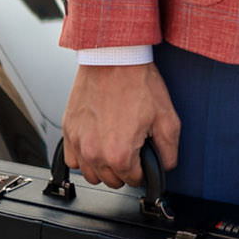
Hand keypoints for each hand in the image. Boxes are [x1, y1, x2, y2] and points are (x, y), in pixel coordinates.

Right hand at [61, 62, 179, 188]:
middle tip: (133, 149)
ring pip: (91, 174)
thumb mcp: (167, 118)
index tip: (144, 158)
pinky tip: (96, 144)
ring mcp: (79, 142)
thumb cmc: (137, 82)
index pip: (134, 180)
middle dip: (125, 170)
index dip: (144, 170)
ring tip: (114, 148)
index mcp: (120, 153)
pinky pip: (72, 160)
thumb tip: (165, 166)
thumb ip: (169, 151)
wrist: (114, 57)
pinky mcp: (69, 130)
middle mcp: (95, 152)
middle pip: (112, 181)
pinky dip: (84, 158)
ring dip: (103, 168)